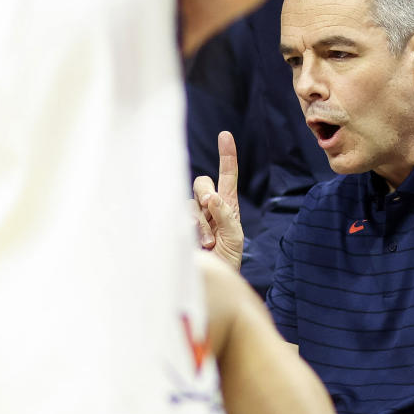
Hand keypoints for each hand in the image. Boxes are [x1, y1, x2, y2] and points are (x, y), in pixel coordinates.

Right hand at [193, 130, 243, 270]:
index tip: (225, 135)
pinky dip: (191, 228)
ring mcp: (192, 216)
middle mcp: (208, 207)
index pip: (227, 175)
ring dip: (200, 221)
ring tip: (210, 242)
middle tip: (211, 208)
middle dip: (206, 192)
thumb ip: (225, 216)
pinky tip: (199, 243)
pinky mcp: (179, 226)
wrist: (214, 278)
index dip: (226, 155)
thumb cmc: (228, 258)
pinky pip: (180, 216)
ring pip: (190, 202)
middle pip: (201, 182)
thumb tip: (211, 197)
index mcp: (227, 205)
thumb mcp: (235, 237)